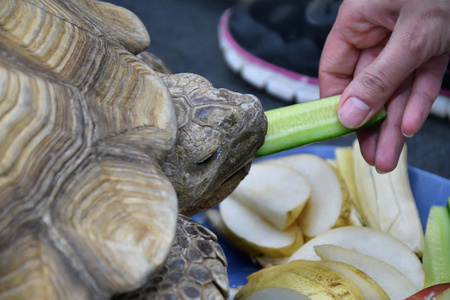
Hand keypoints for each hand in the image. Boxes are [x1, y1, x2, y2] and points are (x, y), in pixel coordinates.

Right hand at [319, 0, 449, 171]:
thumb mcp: (411, 35)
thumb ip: (380, 78)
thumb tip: (349, 114)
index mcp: (359, 21)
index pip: (335, 70)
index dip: (336, 103)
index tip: (341, 131)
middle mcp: (377, 33)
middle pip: (367, 87)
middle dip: (370, 125)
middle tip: (371, 156)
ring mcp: (404, 41)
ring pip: (394, 89)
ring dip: (393, 124)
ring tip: (388, 157)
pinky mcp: (430, 46)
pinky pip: (420, 80)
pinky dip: (417, 102)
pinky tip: (409, 126)